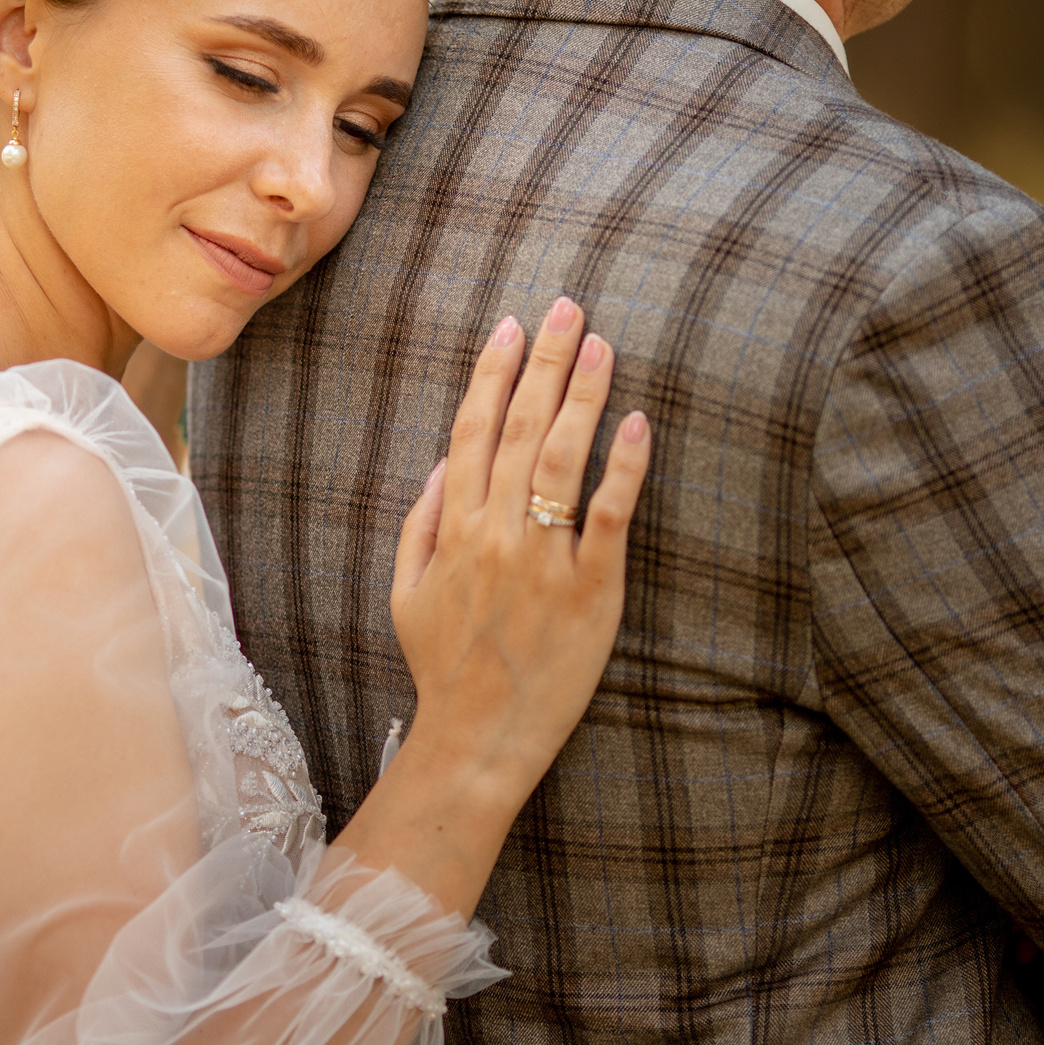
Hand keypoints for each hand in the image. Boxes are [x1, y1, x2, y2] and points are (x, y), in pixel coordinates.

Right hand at [389, 297, 649, 802]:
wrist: (477, 738)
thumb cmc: (444, 666)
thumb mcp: (406, 591)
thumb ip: (421, 521)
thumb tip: (445, 461)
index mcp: (453, 528)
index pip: (473, 429)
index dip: (493, 373)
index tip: (512, 327)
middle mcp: (496, 533)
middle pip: (521, 426)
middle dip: (546, 361)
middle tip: (569, 306)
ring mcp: (544, 559)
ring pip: (562, 458)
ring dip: (583, 394)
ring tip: (603, 344)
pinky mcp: (592, 589)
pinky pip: (609, 515)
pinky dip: (623, 466)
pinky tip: (637, 423)